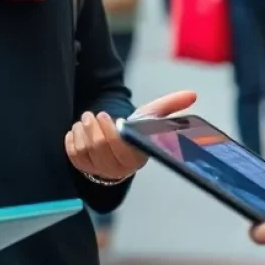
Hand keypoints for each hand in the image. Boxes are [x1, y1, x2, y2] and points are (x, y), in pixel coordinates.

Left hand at [65, 91, 197, 180]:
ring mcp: (100, 171)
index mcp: (137, 157)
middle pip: (100, 149)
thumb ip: (170, 105)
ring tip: (86, 119)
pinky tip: (78, 130)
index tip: (109, 115)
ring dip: (82, 131)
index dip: (112, 132)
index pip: (122, 149)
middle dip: (94, 128)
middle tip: (92, 114)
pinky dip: (72, 140)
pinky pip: (73, 155)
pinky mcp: (84, 169)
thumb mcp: (151, 117)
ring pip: (85, 151)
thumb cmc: (136, 130)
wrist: (117, 147)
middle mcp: (119, 168)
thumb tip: (192, 94)